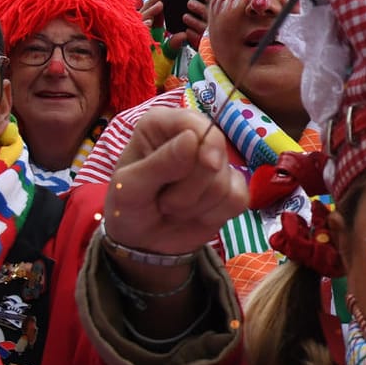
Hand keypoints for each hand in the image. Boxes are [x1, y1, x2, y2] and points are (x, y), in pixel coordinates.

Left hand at [101, 106, 246, 259]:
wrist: (141, 241)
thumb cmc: (127, 207)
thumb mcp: (131, 187)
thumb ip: (160, 163)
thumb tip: (193, 137)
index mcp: (162, 125)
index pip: (197, 123)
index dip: (207, 143)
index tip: (208, 164)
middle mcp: (192, 137)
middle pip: (216, 155)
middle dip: (190, 188)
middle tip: (163, 200)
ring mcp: (215, 164)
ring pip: (226, 181)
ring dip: (196, 205)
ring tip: (172, 208)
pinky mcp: (231, 188)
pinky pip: (239, 199)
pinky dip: (214, 214)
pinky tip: (194, 215)